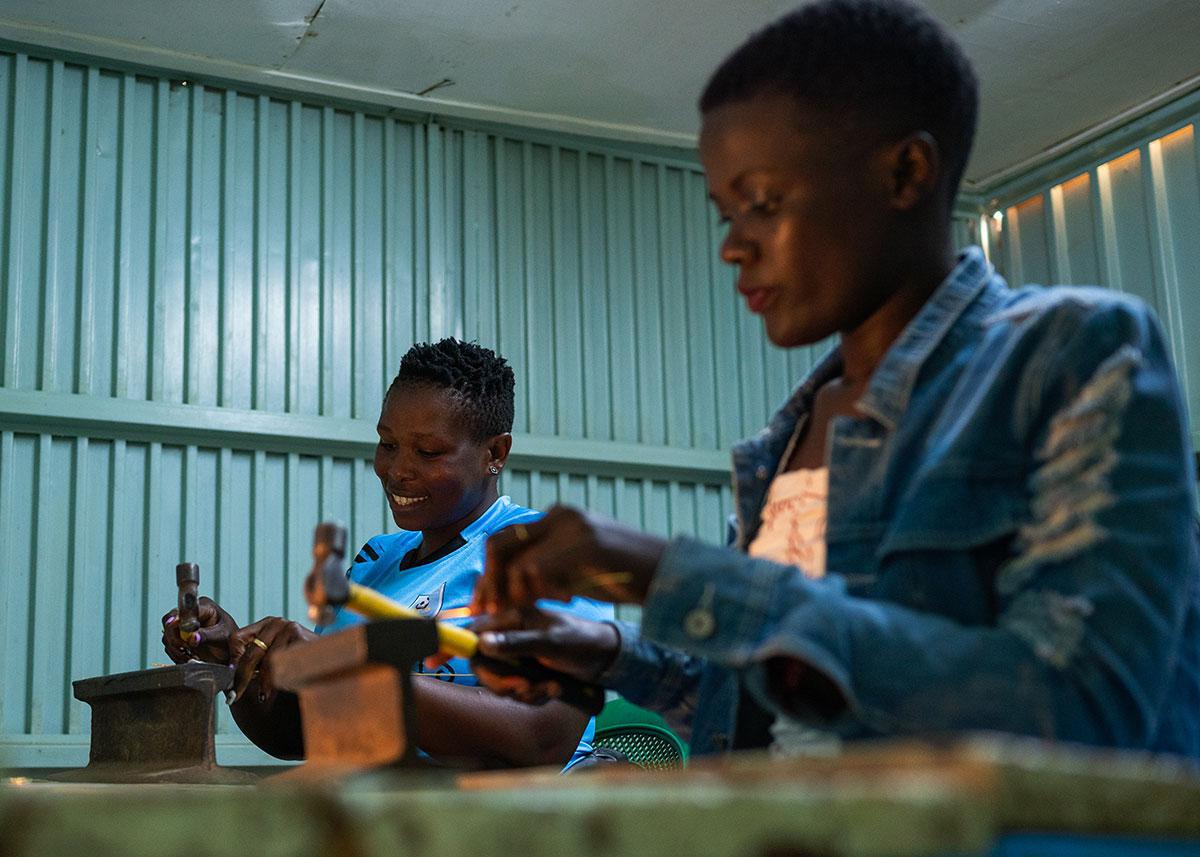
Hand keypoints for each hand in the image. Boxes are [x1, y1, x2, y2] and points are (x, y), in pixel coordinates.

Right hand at [161, 597, 238, 663]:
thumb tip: (191, 638)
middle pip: (169, 622)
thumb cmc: (231, 640)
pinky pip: (169, 646)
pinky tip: (188, 658)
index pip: (183, 610)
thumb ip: (207, 636)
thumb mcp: (222, 636)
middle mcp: (191, 614)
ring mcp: (183, 626)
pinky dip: (176, 654)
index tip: (174, 628)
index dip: (176, 619)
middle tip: (187, 648)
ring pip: (167, 636)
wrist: (230, 653)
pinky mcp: (179, 638)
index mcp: (204, 607)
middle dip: (176, 638)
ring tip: (191, 656)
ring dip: (176, 649)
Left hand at [228, 617, 317, 704]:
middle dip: (241, 677)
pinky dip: (276, 680)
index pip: (236, 638)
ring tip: (262, 696)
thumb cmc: (299, 662)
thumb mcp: (273, 658)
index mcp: (266, 624)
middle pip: (249, 652)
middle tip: (234, 696)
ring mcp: (289, 628)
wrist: (329, 662)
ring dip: (262, 682)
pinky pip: (281, 663)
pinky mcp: (300, 637)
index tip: (231, 681)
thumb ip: (255, 661)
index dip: (232, 661)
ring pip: (266, 661)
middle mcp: (277, 622)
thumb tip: (230, 672)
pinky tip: (277, 689)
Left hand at [470, 505, 665, 613]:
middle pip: (499, 544)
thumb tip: (506, 587)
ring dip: (517, 596)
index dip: (488, 573)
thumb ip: (545, 569)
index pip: (504, 539)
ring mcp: (574, 528)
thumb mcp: (577, 568)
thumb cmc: (624, 576)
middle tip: (488, 614)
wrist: (668, 572)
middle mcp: (561, 516)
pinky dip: (543, 595)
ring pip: (518, 564)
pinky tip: (567, 600)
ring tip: (536, 611)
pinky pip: (542, 573)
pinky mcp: (587, 545)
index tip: (482, 603)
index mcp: (557, 517)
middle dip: (489, 583)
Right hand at [470, 608, 619, 704]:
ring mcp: (519, 656)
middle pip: (484, 664)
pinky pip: (519, 690)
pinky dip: (535, 695)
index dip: (463, 649)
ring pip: (502, 681)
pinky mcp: (529, 673)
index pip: (474, 631)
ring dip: (524, 691)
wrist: (606, 658)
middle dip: (502, 682)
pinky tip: (555, 689)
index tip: (458, 667)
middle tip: (524, 687)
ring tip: (550, 687)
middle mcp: (511, 636)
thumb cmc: (580, 641)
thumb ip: (516, 643)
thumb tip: (482, 642)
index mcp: (512, 618)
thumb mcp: (550, 642)